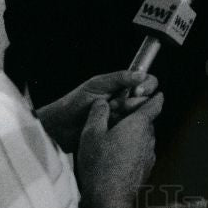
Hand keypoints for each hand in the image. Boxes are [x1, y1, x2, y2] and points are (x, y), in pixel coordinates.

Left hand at [36, 70, 157, 152]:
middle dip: (133, 103)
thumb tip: (141, 74)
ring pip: (138, 115)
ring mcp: (122, 118)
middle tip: (118, 106)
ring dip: (124, 116)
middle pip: (146, 100)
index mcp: (122, 86)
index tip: (137, 91)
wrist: (60, 127)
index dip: (147, 86)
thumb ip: (120, 78)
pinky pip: (129, 130)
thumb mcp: (97, 84)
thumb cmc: (74, 102)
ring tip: (108, 117)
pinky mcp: (118, 133)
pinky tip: (109, 126)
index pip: (146, 82)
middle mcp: (125, 101)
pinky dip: (121, 127)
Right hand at [77, 92, 163, 207]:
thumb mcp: (91, 133)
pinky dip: (132, 150)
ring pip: (144, 137)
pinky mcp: (146, 168)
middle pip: (147, 121)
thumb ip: (97, 113)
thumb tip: (102, 102)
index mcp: (139, 124)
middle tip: (119, 118)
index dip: (155, 96)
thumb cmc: (100, 164)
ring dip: (133, 135)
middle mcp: (149, 138)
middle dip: (136, 117)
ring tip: (114, 139)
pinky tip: (116, 156)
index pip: (154, 104)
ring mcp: (149, 154)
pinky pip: (141, 152)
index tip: (156, 93)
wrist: (109, 198)